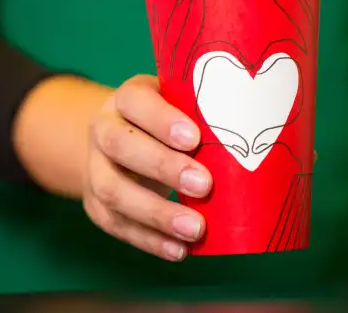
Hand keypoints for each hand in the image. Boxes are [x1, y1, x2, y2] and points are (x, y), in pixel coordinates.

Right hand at [83, 75, 211, 261]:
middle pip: (120, 145)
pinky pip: (116, 224)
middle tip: (204, 185)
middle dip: (163, 166)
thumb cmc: (166, 121)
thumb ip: (204, 115)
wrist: (119, 139)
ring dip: (156, 214)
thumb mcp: (179, 105)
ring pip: (112, 190)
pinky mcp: (95, 204)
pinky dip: (149, 240)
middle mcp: (103, 128)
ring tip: (195, 229)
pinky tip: (178, 249)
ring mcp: (94, 167)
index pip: (136, 100)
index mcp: (127, 98)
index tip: (195, 138)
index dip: (162, 119)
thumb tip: (253, 135)